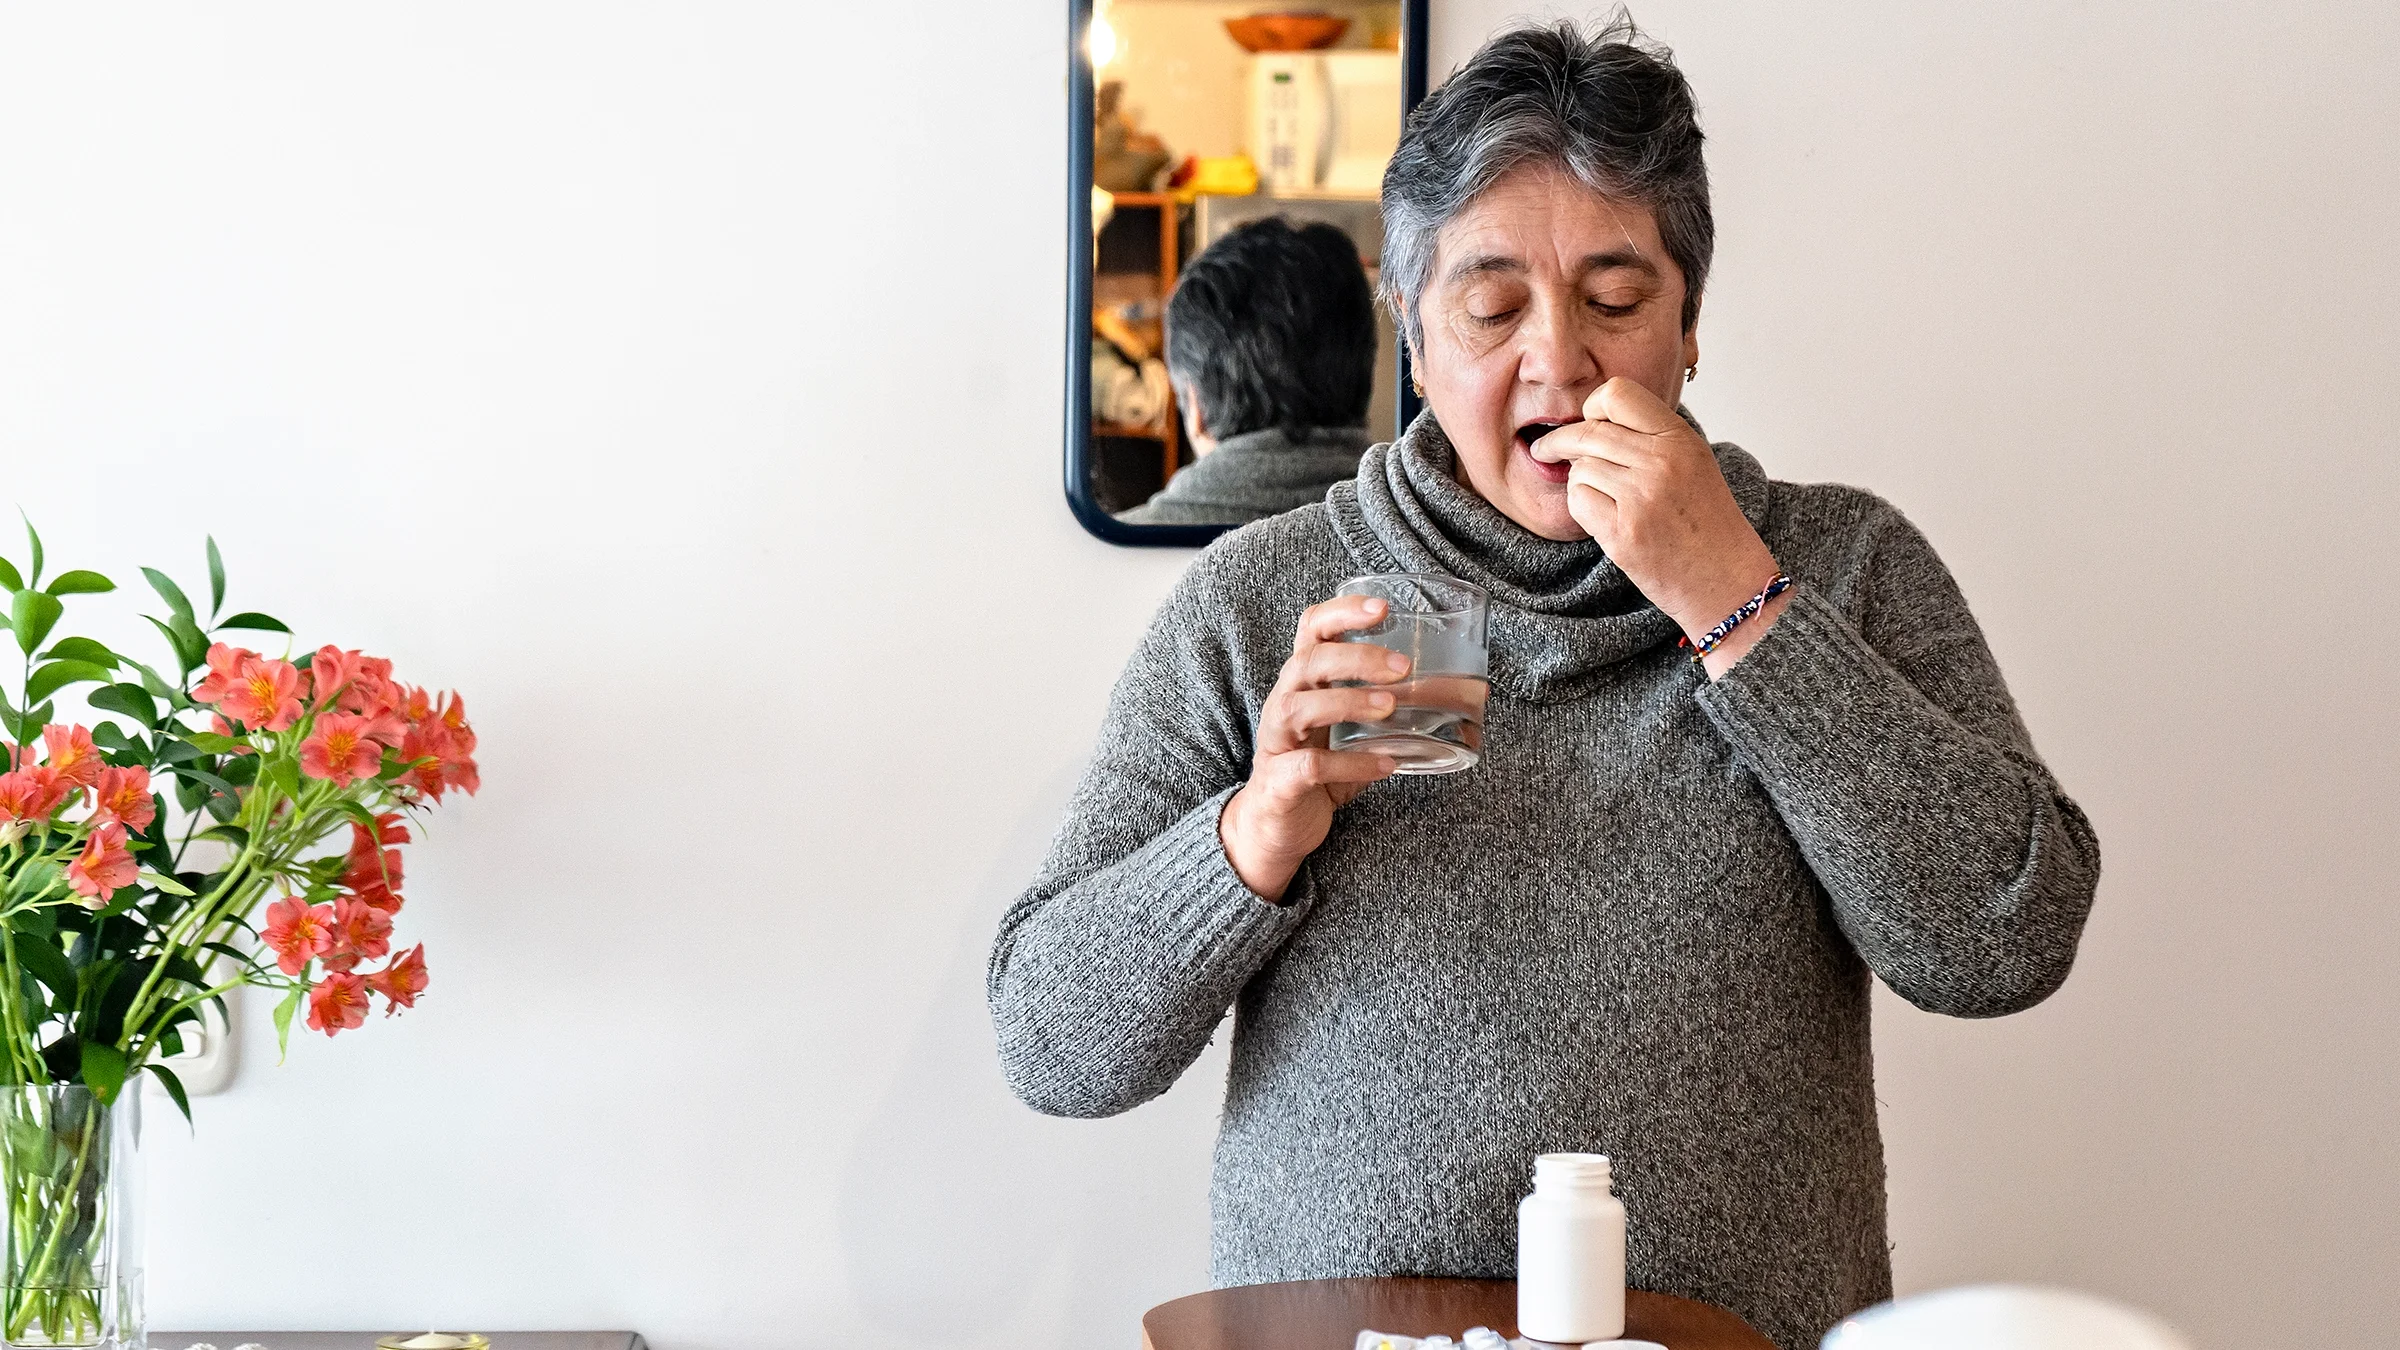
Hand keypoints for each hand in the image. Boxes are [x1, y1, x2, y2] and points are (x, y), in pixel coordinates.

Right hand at [1218, 595, 1405, 901]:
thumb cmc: (1314, 772)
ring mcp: (1276, 741)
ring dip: (1348, 701)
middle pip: (1308, 661)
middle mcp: (1283, 703)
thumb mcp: (1347, 733)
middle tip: (1402, 666)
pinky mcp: (1279, 781)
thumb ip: (1385, 713)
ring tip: (1390, 707)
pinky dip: (1351, 763)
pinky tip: (1385, 765)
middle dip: (1356, 657)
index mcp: (1301, 683)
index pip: (1312, 630)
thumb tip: (1459, 698)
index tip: (1383, 607)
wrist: (1274, 830)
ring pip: (1300, 706)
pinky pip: (1312, 765)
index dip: (1342, 612)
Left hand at [1532, 377, 1788, 673]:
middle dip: (1560, 441)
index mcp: (1680, 438)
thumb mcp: (1693, 462)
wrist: (1728, 579)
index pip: (1616, 393)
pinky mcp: (1624, 532)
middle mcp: (1661, 461)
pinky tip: (1602, 518)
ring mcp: (1642, 496)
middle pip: (1587, 431)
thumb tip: (1594, 419)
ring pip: (1579, 467)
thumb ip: (1651, 436)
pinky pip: (1577, 500)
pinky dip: (1582, 507)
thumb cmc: (1707, 524)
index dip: (1594, 406)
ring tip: (1604, 498)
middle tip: (1546, 449)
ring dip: (1580, 480)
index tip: (1588, 422)